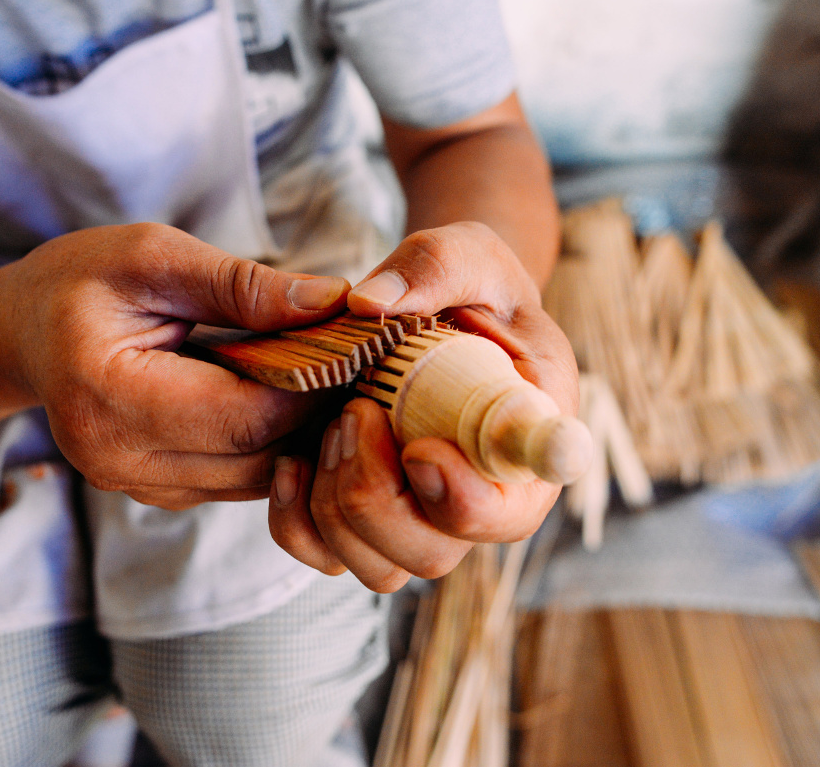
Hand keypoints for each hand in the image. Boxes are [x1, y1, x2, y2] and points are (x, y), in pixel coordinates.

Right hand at [0, 223, 349, 509]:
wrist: (22, 330)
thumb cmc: (79, 279)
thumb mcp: (153, 257)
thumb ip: (241, 284)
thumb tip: (331, 302)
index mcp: (107, 395)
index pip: (244, 415)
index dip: (313, 387)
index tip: (360, 347)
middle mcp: (117, 458)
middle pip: (256, 456)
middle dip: (318, 414)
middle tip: (364, 366)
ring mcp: (132, 484)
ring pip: (254, 479)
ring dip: (301, 436)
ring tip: (336, 381)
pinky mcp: (153, 491)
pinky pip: (235, 480)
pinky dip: (272, 445)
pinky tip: (293, 403)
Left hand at [268, 222, 588, 590]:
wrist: (448, 308)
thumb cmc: (471, 284)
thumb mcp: (466, 252)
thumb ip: (433, 268)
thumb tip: (370, 304)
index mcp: (526, 439)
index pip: (512, 512)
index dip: (467, 504)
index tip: (420, 451)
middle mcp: (482, 496)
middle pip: (432, 554)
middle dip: (375, 496)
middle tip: (355, 413)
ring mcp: (424, 515)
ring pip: (380, 567)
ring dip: (336, 507)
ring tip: (332, 426)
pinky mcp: (371, 518)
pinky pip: (326, 554)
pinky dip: (296, 518)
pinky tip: (292, 460)